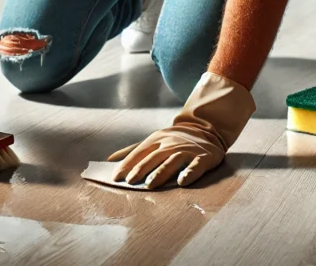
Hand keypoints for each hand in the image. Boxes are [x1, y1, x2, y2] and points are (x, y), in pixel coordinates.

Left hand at [108, 125, 223, 188]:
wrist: (206, 130)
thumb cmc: (173, 141)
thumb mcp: (153, 141)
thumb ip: (132, 151)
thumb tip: (109, 159)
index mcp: (156, 139)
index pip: (139, 153)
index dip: (127, 164)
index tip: (116, 177)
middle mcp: (170, 144)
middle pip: (153, 157)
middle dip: (141, 169)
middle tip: (130, 182)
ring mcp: (187, 150)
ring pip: (172, 161)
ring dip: (160, 173)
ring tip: (150, 184)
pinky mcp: (203, 158)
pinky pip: (196, 166)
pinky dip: (189, 173)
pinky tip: (182, 181)